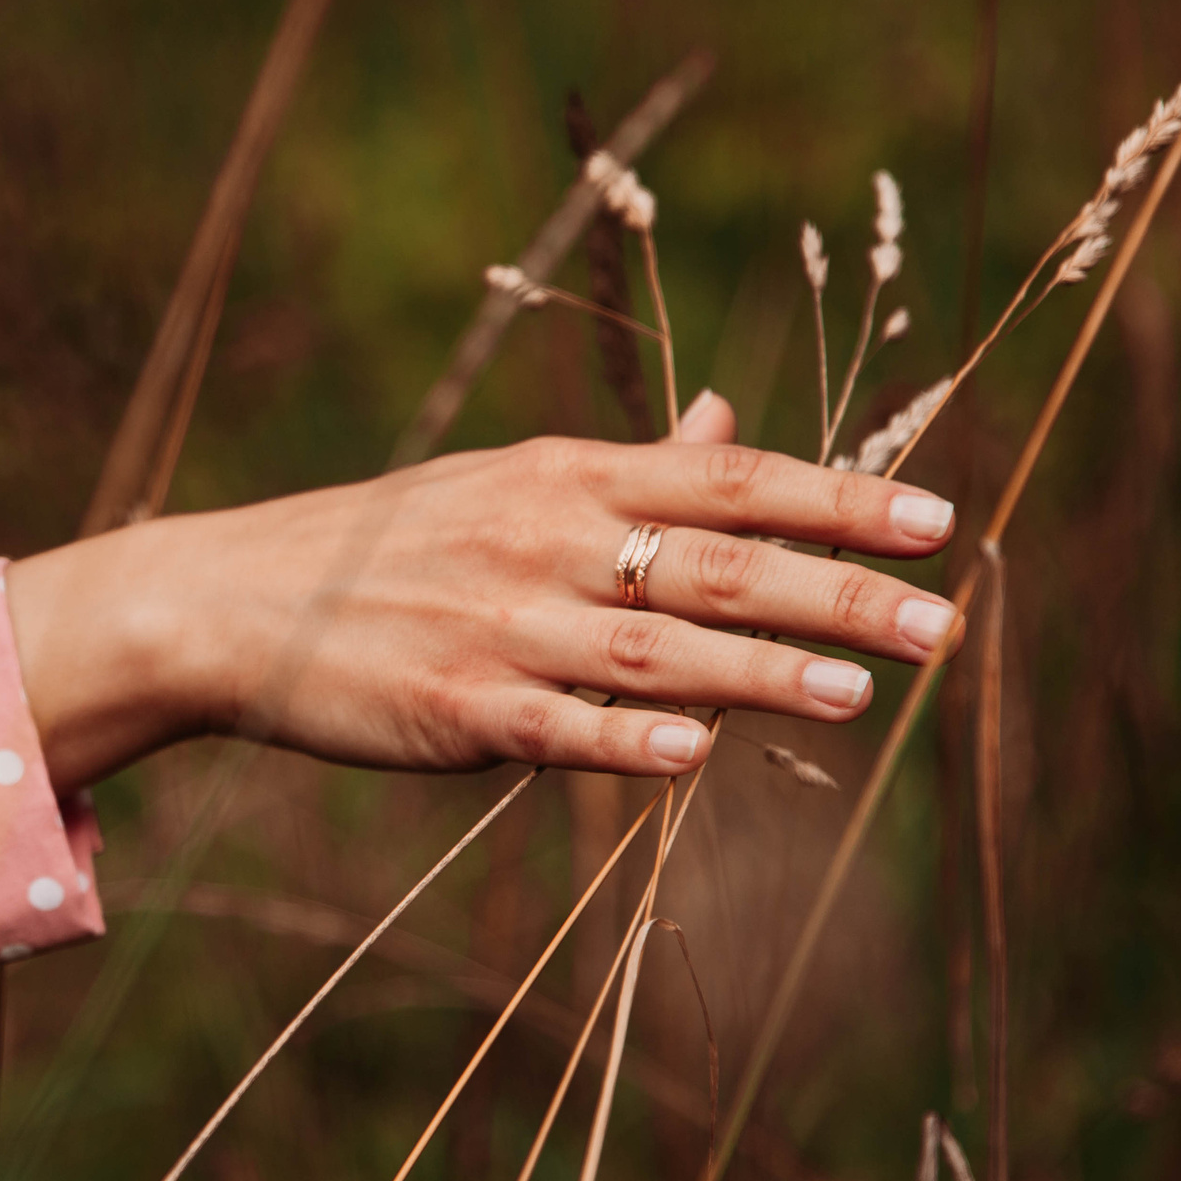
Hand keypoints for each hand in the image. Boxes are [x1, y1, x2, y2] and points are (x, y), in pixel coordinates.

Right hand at [6, 390, 961, 793]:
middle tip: (941, 620)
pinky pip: (556, 728)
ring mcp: (500, 625)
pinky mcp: (453, 707)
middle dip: (833, 590)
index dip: (837, 498)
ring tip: (855, 691)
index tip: (937, 521)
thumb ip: (634, 469)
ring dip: (757, 671)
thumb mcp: (511, 481)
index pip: (729, 480)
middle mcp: (545, 540)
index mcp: (566, 477)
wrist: (239, 599)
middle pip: (714, 563)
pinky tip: (700, 758)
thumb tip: (733, 422)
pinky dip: (627, 743)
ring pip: (651, 650)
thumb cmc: (394, 544)